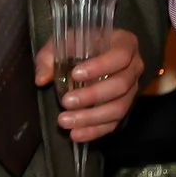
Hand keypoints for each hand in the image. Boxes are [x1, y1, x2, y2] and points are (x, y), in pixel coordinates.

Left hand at [38, 28, 143, 142]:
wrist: (92, 52)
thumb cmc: (79, 44)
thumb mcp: (62, 42)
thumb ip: (49, 57)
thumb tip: (42, 79)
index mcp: (124, 44)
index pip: (120, 56)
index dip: (100, 67)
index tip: (75, 74)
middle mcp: (134, 68)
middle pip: (120, 85)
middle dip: (92, 96)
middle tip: (66, 102)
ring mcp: (132, 90)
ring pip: (119, 108)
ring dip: (91, 118)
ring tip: (66, 121)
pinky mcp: (124, 107)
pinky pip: (114, 123)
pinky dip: (95, 130)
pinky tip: (76, 134)